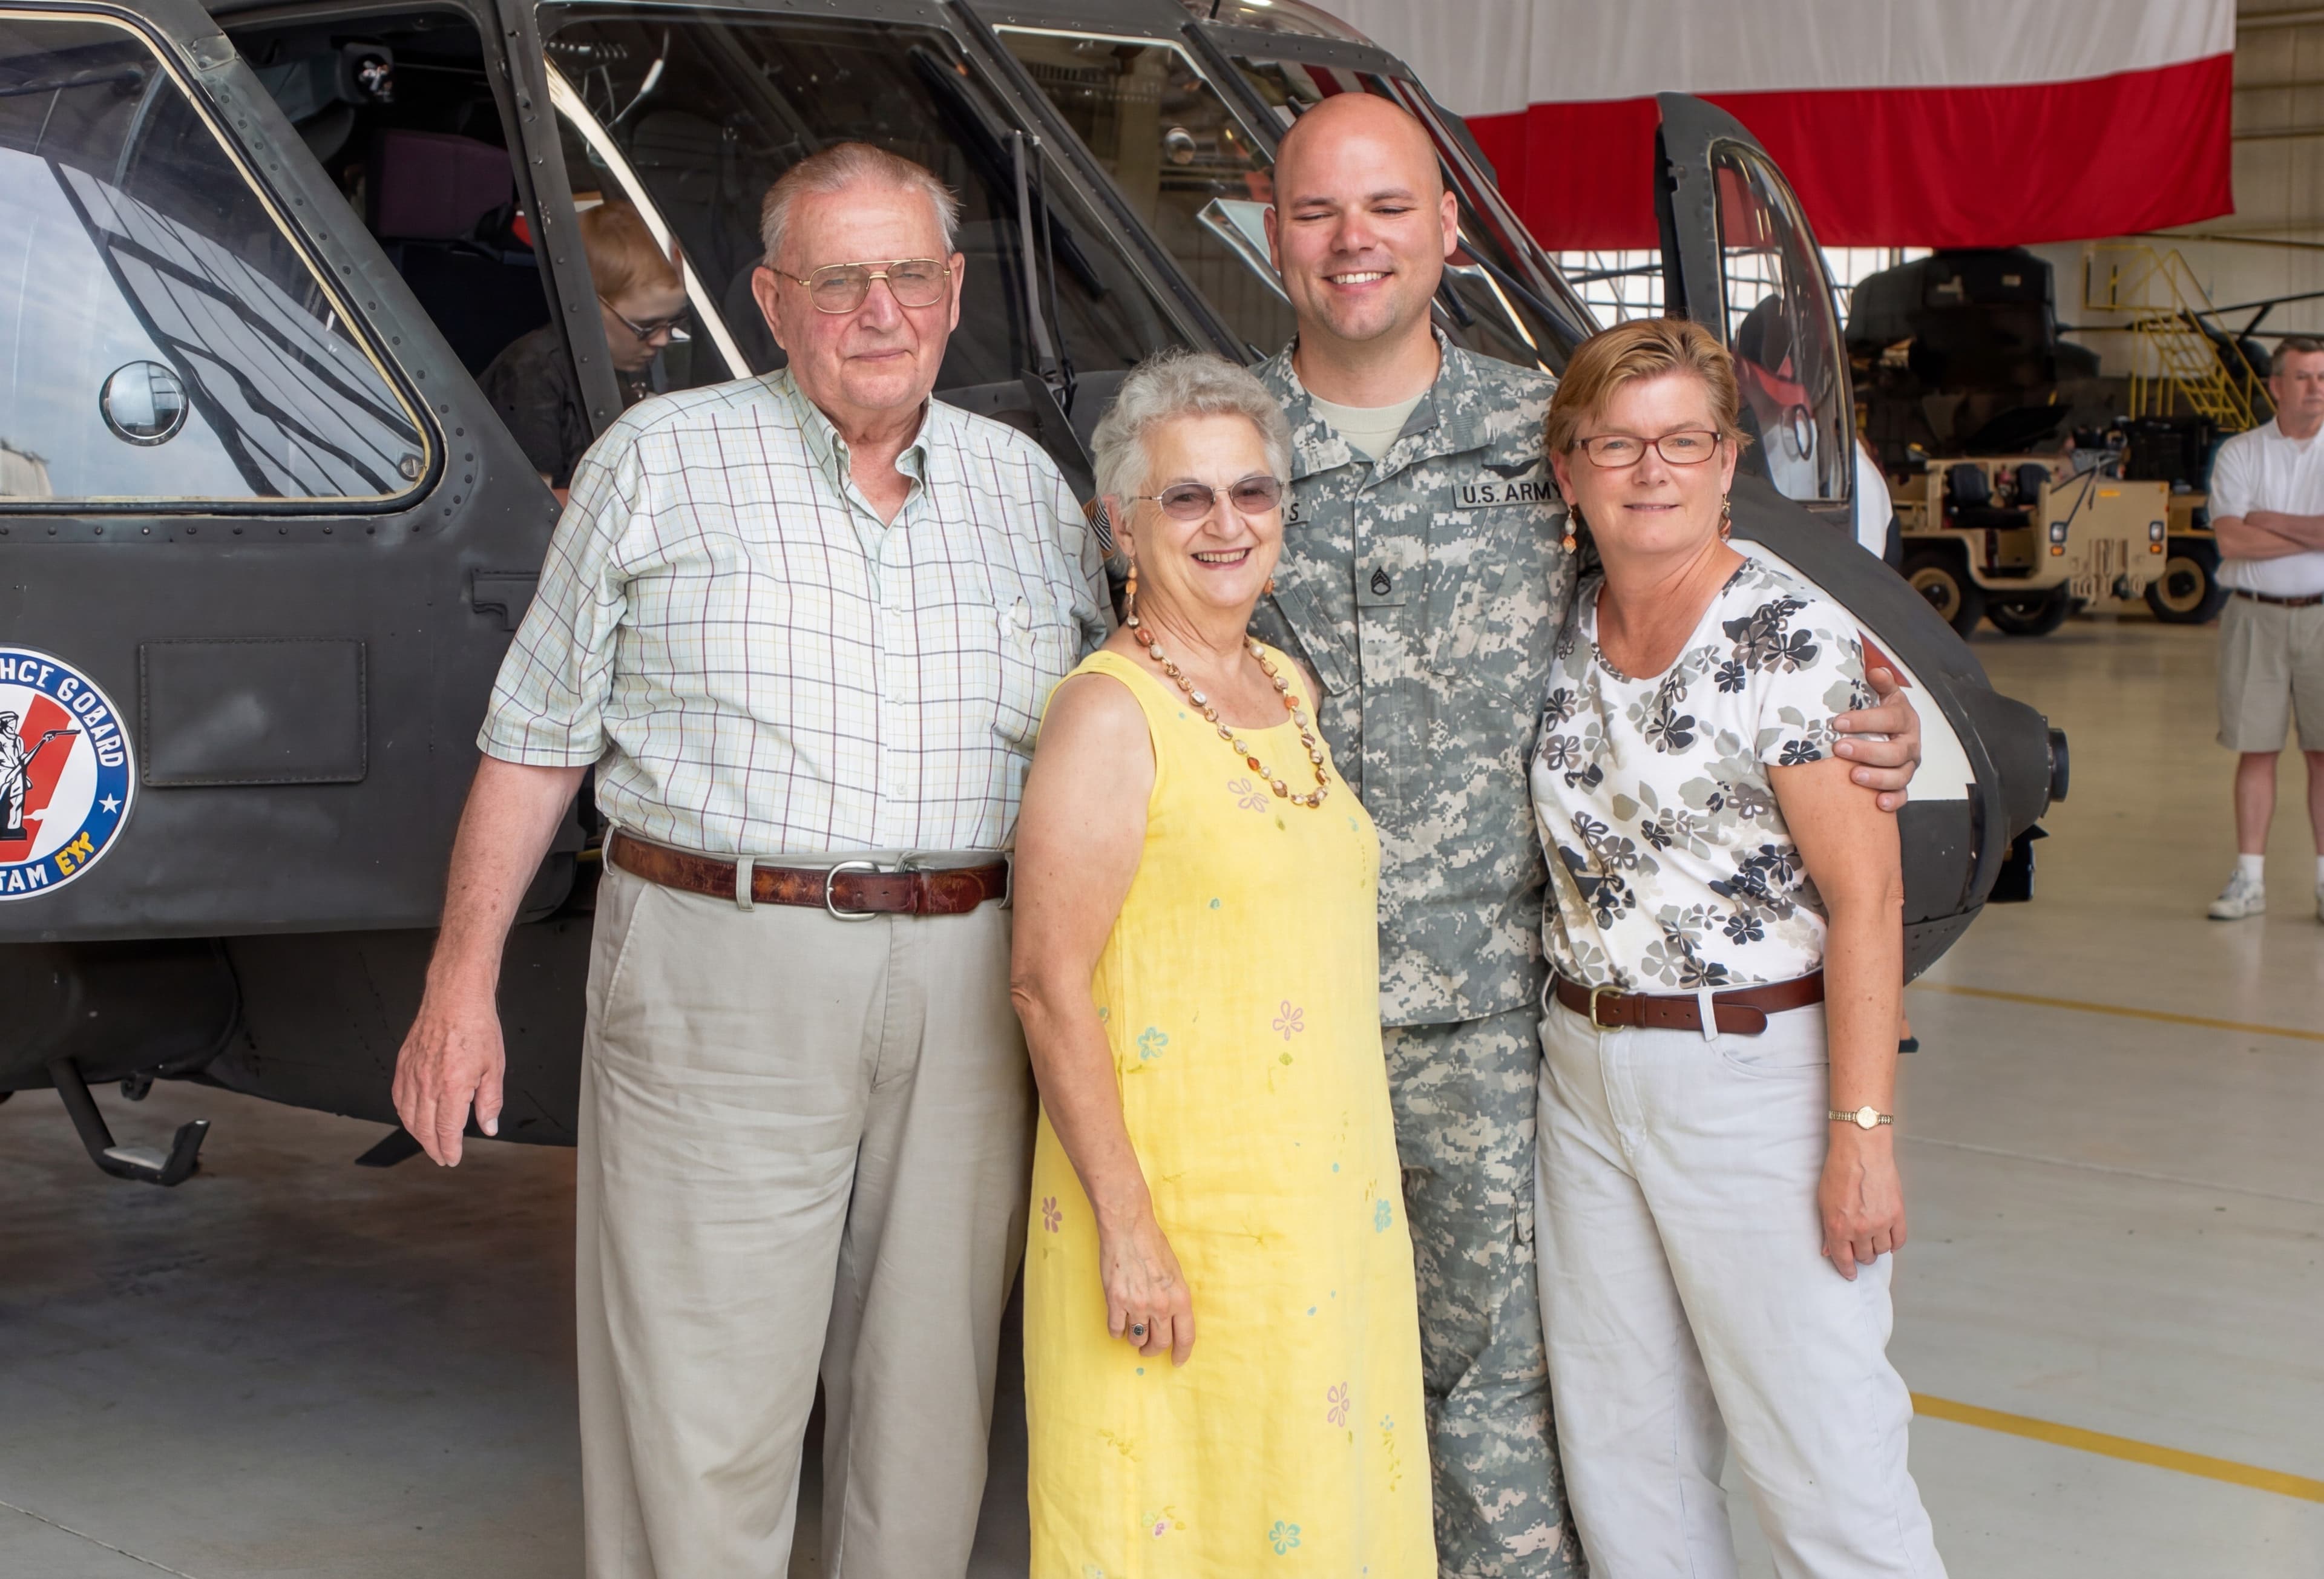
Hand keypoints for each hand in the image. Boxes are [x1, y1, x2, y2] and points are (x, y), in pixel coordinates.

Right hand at [390, 986, 505, 1165]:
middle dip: (433, 1148)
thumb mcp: (494, 1067)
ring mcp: (411, 1074)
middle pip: (424, 1128)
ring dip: (417, 1134)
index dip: (449, 1149)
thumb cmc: (477, 1026)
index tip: (452, 1159)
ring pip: (407, 1116)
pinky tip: (411, 1118)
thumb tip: (489, 1127)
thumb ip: (490, 1102)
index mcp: (452, 1087)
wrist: (455, 996)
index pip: (447, 1131)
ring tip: (428, 1143)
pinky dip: (404, 1114)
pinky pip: (398, 1097)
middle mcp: (427, 1083)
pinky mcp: (403, 1064)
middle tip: (441, 1157)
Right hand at [1098, 1207, 1195, 1364]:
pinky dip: (1117, 1331)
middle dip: (1153, 1351)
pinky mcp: (1116, 1302)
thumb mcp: (1175, 1272)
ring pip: (1137, 1338)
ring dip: (1135, 1339)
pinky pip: (1116, 1329)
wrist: (1128, 1229)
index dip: (1181, 1353)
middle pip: (1159, 1343)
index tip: (1177, 1361)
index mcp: (1180, 1298)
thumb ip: (1174, 1297)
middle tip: (1148, 1351)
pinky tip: (1118, 1324)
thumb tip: (1170, 1318)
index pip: (1185, 1337)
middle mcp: (1161, 1306)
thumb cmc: (1153, 1245)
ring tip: (1133, 1332)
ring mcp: (1137, 1305)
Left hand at [1818, 1128, 1906, 1279]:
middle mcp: (1859, 1229)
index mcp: (1837, 1226)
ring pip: (1882, 1250)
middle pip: (1865, 1256)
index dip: (1846, 1269)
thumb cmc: (1838, 1171)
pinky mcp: (1897, 1214)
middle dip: (1861, 1256)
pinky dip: (1894, 1243)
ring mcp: (1880, 1222)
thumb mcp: (1823, 1201)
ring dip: (1877, 1248)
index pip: (1843, 1259)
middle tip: (1860, 1249)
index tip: (1850, 1274)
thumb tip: (1829, 1251)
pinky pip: (1899, 1240)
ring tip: (1872, 1239)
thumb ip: (1827, 1228)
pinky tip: (1888, 1239)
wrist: (1861, 1150)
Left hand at [1832, 667, 1921, 811]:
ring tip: (1854, 777)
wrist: (1888, 734)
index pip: (1890, 718)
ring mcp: (1907, 766)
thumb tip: (1875, 670)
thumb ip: (1880, 683)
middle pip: (1896, 751)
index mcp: (1904, 719)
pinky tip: (1879, 804)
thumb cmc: (1878, 714)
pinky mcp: (1902, 784)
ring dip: (1878, 778)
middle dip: (1867, 751)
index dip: (1865, 720)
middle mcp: (1910, 743)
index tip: (1838, 721)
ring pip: (1900, 775)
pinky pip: (1903, 795)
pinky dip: (1894, 800)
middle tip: (1839, 748)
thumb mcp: (1880, 694)